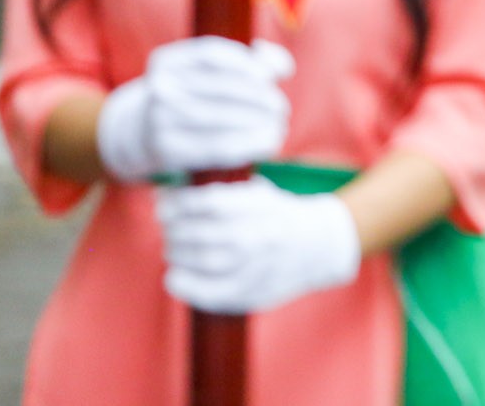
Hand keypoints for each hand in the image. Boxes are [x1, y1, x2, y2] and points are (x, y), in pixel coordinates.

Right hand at [97, 37, 294, 182]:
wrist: (144, 133)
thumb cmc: (193, 97)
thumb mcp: (209, 73)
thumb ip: (252, 62)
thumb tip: (284, 67)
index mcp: (167, 60)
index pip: (212, 55)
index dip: (248, 63)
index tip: (273, 75)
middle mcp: (159, 87)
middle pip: (221, 88)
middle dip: (260, 97)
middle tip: (281, 107)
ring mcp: (159, 121)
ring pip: (221, 119)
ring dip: (258, 123)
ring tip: (278, 126)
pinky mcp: (168, 151)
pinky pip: (216, 148)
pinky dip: (248, 145)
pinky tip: (267, 143)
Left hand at [158, 179, 361, 313]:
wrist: (319, 247)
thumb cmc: (278, 216)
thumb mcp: (258, 193)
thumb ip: (221, 192)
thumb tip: (169, 194)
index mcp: (259, 206)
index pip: (209, 203)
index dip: (178, 204)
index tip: (164, 206)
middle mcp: (258, 235)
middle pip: (200, 233)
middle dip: (174, 231)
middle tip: (168, 229)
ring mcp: (255, 266)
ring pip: (203, 260)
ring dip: (177, 254)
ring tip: (173, 249)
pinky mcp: (252, 293)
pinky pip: (211, 292)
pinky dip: (186, 286)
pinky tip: (173, 277)